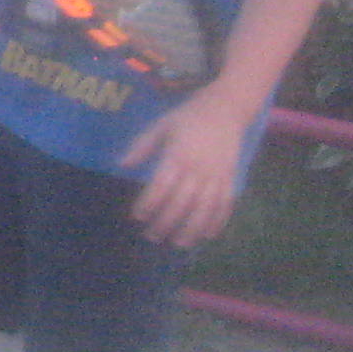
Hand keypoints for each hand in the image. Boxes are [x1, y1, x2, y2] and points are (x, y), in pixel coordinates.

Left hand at [119, 95, 252, 248]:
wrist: (227, 108)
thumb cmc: (188, 116)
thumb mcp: (161, 125)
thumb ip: (141, 146)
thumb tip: (121, 165)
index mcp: (178, 155)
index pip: (161, 185)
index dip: (149, 203)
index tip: (137, 216)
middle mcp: (199, 168)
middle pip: (182, 202)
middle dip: (166, 222)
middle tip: (151, 236)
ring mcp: (218, 175)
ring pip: (205, 208)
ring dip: (192, 229)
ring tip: (178, 243)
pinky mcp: (231, 178)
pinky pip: (226, 204)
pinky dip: (218, 221)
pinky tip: (208, 235)